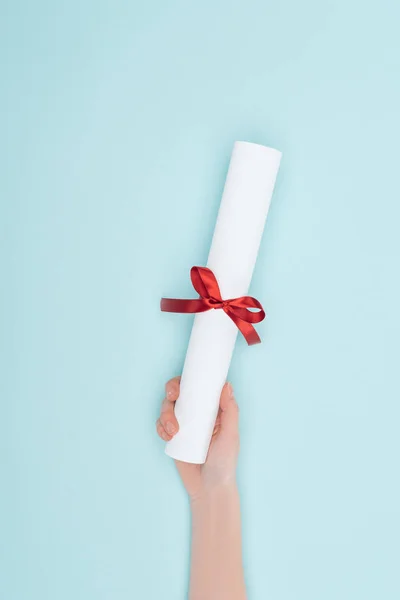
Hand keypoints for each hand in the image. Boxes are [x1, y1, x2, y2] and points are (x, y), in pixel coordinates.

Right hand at [156, 377, 239, 500]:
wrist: (209, 489)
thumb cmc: (225, 463)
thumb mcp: (231, 436)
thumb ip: (231, 411)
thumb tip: (226, 385)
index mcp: (213, 409)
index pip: (199, 387)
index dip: (189, 379)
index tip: (184, 382)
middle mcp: (197, 413)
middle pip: (179, 392)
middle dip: (171, 390)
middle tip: (172, 397)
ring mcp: (184, 424)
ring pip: (167, 407)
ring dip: (165, 414)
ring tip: (173, 431)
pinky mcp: (173, 437)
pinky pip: (161, 425)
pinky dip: (160, 427)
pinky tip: (167, 436)